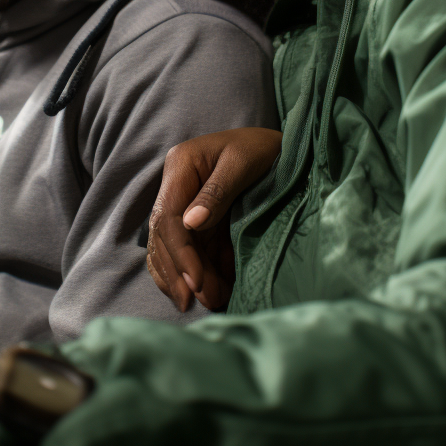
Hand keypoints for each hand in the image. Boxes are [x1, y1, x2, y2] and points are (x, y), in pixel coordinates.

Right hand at [147, 128, 281, 312]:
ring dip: (187, 277)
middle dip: (180, 272)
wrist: (281, 144)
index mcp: (180, 166)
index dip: (180, 253)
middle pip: (165, 237)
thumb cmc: (263, 146)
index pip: (168, 217)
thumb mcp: (244, 161)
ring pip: (173, 247)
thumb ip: (217, 191)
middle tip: (198, 302)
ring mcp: (185, 203)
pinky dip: (196, 271)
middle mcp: (176, 186)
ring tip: (211, 301)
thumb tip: (191, 223)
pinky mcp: (199, 218)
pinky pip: (190, 249)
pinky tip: (209, 290)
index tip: (196, 281)